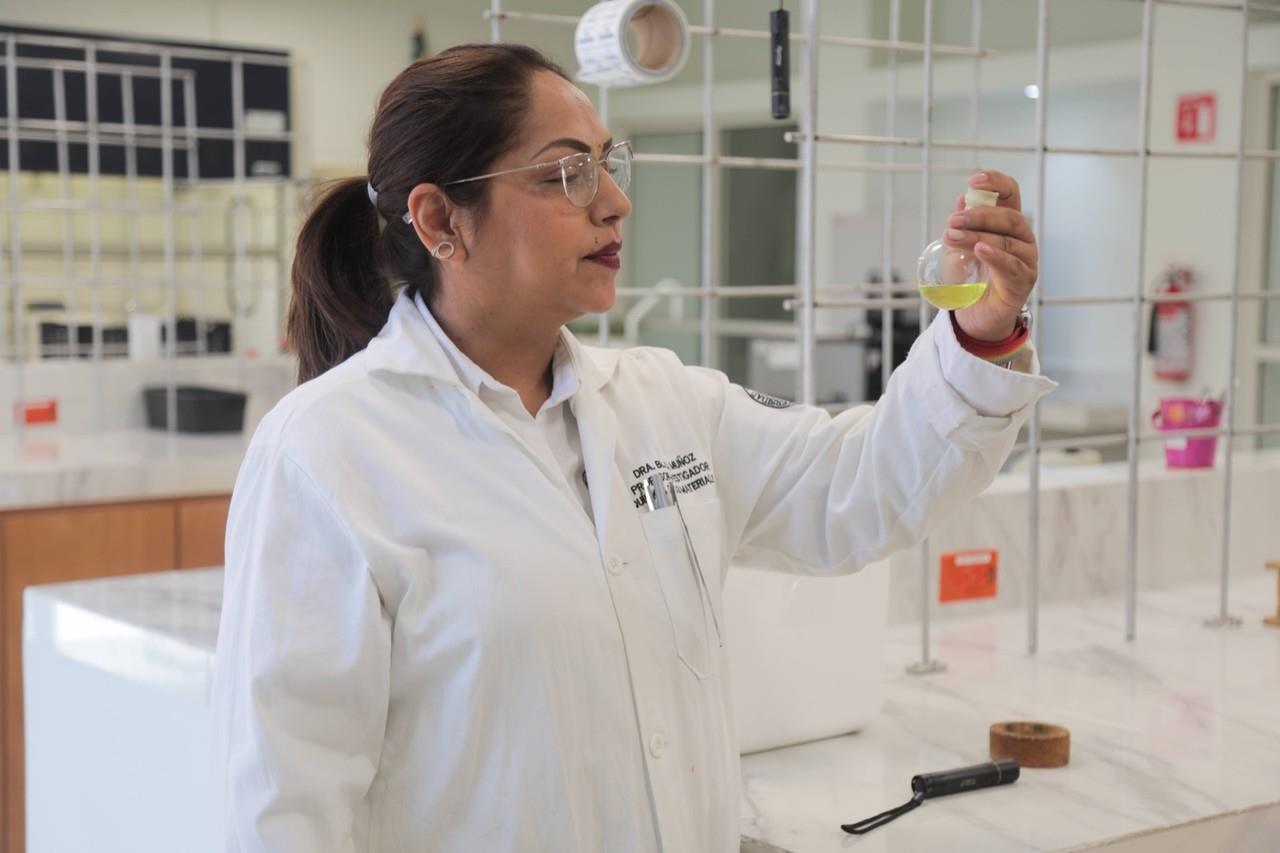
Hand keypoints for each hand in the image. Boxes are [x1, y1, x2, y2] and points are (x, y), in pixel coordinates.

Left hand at [943, 170, 1036, 340]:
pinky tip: (981, 249)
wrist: (976, 316)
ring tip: (951, 237)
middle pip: (1009, 217)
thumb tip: (961, 200)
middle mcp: (1022, 238)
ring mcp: (1026, 260)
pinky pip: (1011, 265)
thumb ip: (962, 225)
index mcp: (1008, 224)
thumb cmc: (972, 279)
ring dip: (976, 236)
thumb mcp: (960, 247)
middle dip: (979, 215)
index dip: (995, 183)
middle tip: (953, 220)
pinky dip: (995, 255)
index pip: (1010, 194)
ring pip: (1006, 241)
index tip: (973, 180)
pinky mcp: (1023, 282)